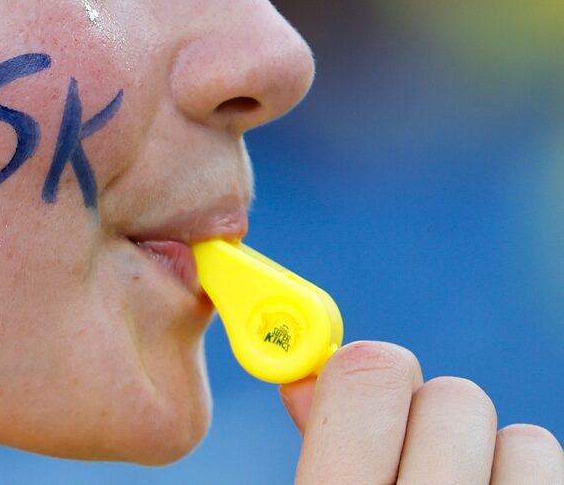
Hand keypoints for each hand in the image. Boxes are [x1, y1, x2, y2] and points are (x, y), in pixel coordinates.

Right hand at [279, 340, 562, 483]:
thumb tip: (303, 375)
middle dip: (431, 416)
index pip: (368, 379)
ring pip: (525, 442)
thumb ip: (321, 448)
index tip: (360, 383)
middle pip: (453, 399)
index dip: (363, 370)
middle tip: (415, 456)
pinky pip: (554, 473)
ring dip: (496, 463)